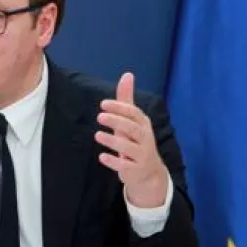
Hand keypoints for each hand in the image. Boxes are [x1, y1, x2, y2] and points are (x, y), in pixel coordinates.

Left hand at [94, 72, 167, 207]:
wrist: (148, 173)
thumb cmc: (135, 141)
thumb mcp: (131, 121)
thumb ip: (126, 100)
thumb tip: (127, 74)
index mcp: (143, 124)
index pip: (134, 113)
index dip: (120, 108)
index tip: (103, 104)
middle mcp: (145, 139)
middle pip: (133, 129)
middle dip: (117, 121)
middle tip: (99, 116)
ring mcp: (141, 155)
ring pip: (129, 147)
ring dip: (113, 141)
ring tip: (97, 135)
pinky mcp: (135, 170)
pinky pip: (125, 166)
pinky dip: (114, 162)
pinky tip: (102, 157)